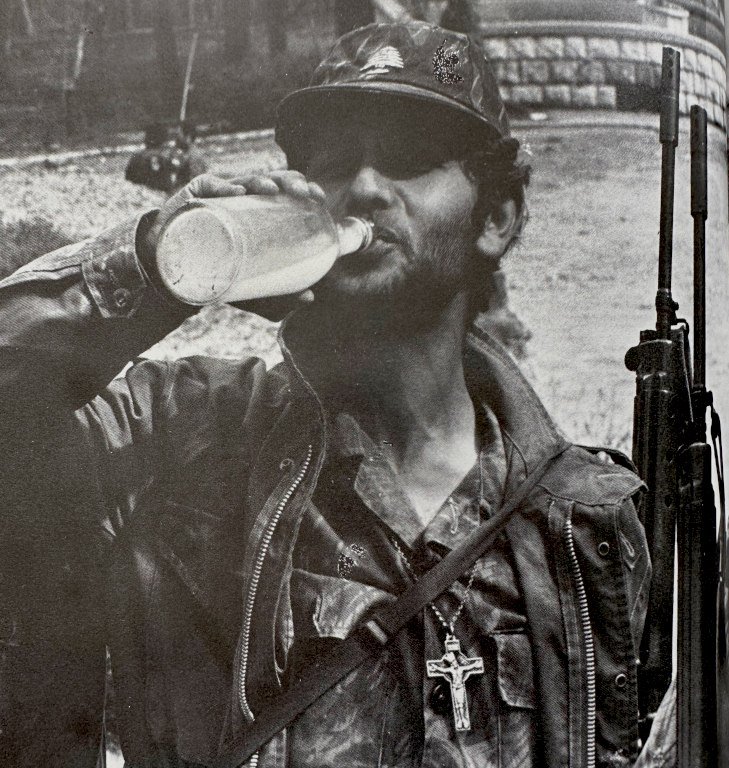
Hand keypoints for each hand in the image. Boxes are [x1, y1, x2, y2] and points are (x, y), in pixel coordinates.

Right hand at [143, 172, 325, 319]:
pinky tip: (237, 192)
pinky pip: (208, 185)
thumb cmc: (218, 275)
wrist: (173, 276)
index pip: (286, 193)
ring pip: (243, 180)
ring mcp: (218, 197)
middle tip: (303, 194)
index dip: (304, 190)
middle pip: (270, 182)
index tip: (318, 199)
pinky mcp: (193, 197)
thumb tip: (309, 298)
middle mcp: (242, 200)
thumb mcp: (251, 292)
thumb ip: (278, 299)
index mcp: (260, 213)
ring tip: (273, 190)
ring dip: (262, 180)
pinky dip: (223, 186)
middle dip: (290, 181)